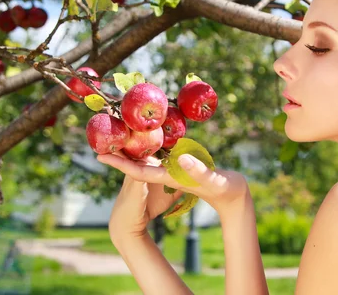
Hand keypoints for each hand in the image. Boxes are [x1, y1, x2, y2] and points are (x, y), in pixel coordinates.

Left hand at [98, 151, 249, 226]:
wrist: (236, 198)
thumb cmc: (227, 190)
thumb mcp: (213, 180)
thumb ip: (197, 171)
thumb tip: (179, 159)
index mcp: (172, 178)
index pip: (139, 172)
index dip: (120, 164)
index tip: (100, 156)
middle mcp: (169, 175)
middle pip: (138, 166)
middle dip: (120, 155)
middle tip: (100, 142)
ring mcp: (175, 172)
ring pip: (148, 161)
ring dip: (133, 151)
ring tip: (118, 139)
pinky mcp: (183, 168)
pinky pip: (162, 157)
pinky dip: (152, 149)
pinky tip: (149, 141)